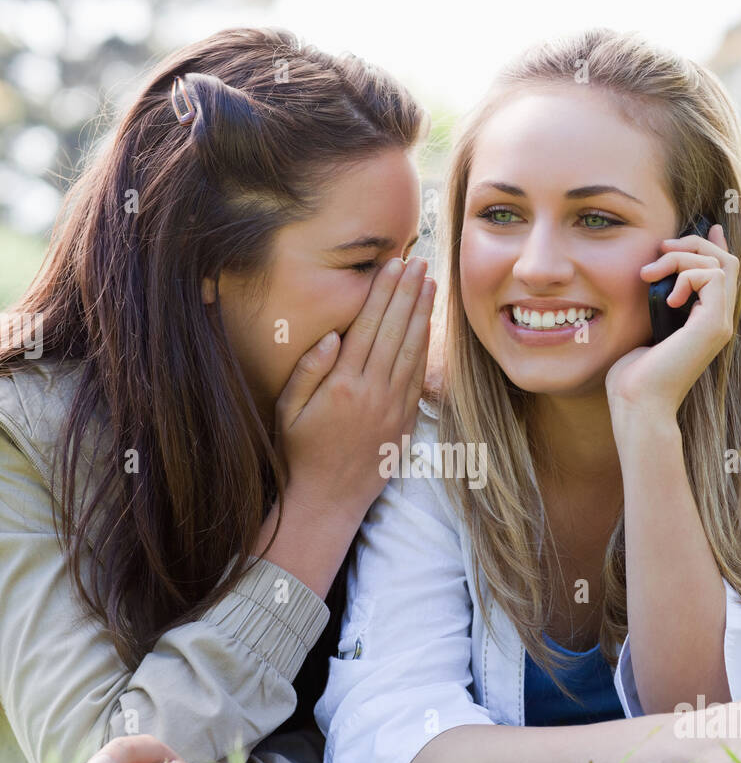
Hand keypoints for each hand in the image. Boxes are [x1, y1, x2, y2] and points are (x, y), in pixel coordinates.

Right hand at [270, 255, 434, 520]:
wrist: (326, 500)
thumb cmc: (298, 452)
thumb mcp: (288, 410)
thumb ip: (309, 371)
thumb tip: (332, 336)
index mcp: (343, 385)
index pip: (369, 326)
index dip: (384, 293)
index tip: (394, 265)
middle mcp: (373, 393)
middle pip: (396, 331)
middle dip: (408, 293)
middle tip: (419, 262)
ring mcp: (393, 408)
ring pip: (413, 350)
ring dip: (423, 314)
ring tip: (431, 283)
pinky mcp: (404, 422)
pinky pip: (419, 377)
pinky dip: (426, 347)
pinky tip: (428, 326)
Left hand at [605, 223, 737, 420]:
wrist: (637, 403)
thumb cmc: (633, 376)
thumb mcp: (644, 328)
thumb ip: (657, 303)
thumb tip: (653, 279)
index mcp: (706, 321)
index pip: (723, 272)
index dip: (715, 245)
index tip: (706, 227)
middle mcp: (719, 321)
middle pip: (726, 260)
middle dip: (693, 244)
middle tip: (661, 249)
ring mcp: (720, 323)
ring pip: (720, 263)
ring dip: (682, 258)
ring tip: (650, 275)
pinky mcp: (713, 324)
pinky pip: (712, 276)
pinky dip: (686, 276)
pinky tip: (666, 299)